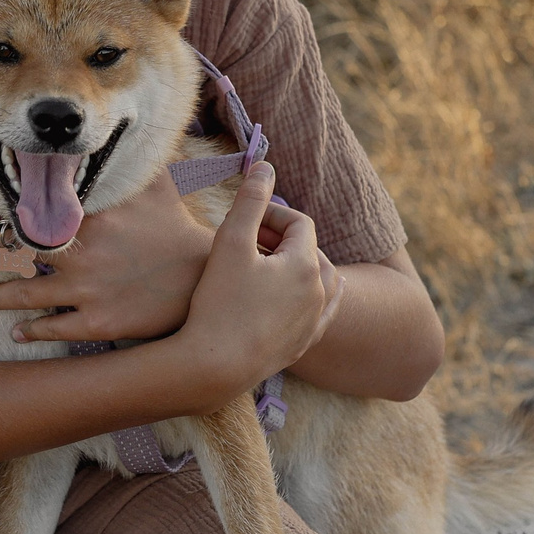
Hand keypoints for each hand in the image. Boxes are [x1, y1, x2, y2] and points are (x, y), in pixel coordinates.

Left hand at [0, 173, 214, 343]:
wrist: (203, 279)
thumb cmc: (177, 229)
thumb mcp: (154, 187)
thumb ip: (128, 164)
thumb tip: (122, 128)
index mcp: (87, 219)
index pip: (29, 210)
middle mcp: (79, 254)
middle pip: (14, 249)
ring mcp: (85, 291)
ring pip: (24, 295)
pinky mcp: (96, 322)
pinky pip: (53, 327)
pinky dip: (30, 331)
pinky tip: (15, 333)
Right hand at [163, 164, 341, 406]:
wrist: (214, 366)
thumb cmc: (219, 302)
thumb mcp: (230, 241)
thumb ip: (250, 200)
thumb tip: (266, 166)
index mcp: (306, 264)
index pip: (300, 223)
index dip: (271, 215)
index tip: (243, 221)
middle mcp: (320, 293)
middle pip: (309, 251)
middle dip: (281, 241)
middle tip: (246, 242)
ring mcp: (314, 322)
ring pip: (319, 282)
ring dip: (295, 268)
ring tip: (263, 268)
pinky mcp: (303, 345)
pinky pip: (318, 313)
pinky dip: (306, 297)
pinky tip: (286, 299)